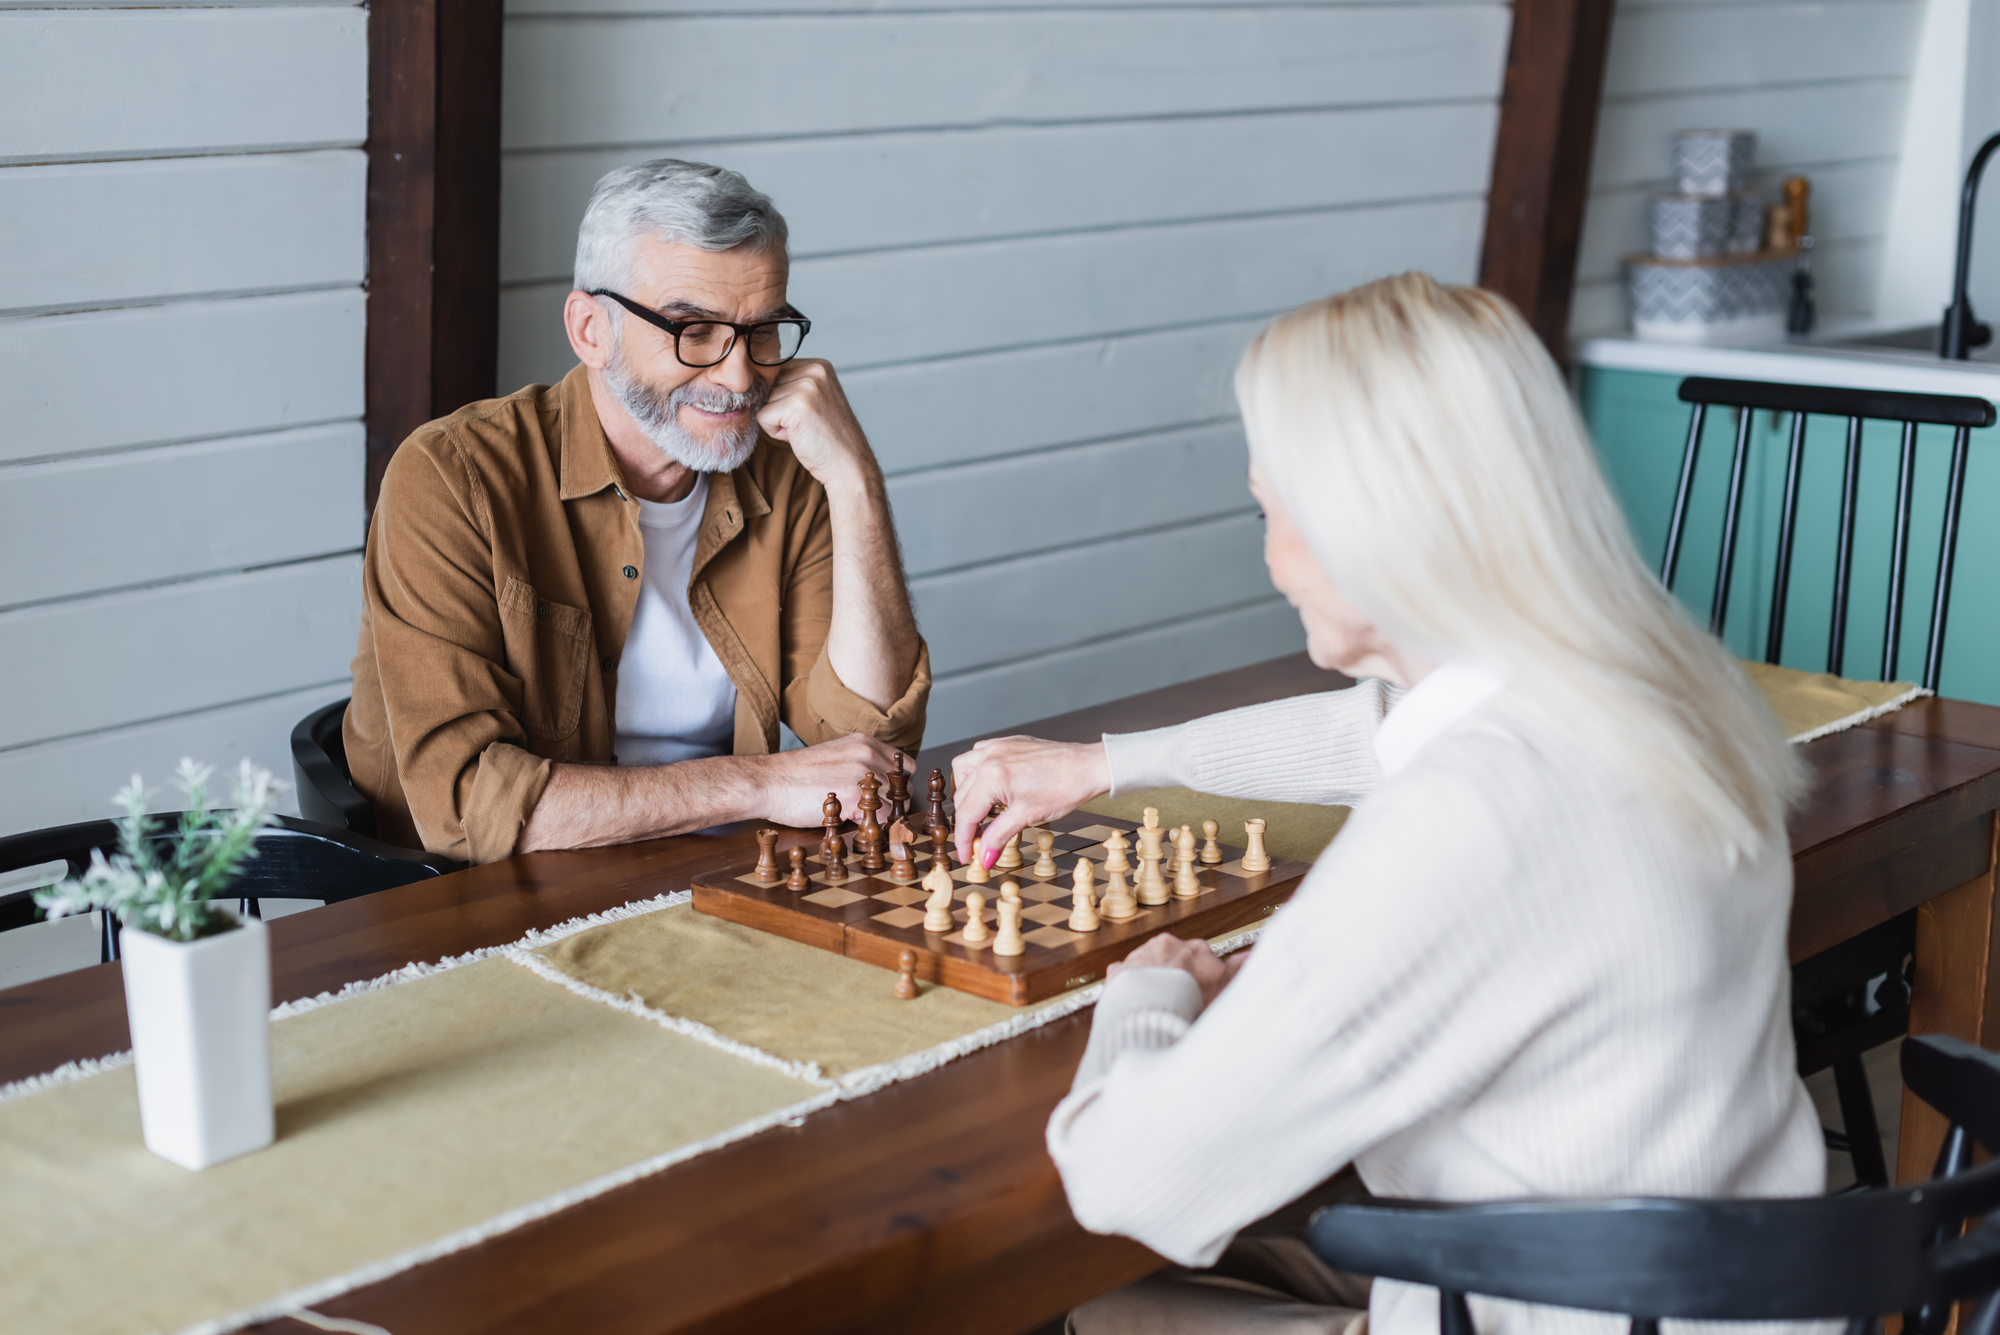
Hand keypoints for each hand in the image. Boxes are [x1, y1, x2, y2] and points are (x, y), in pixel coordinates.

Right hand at [752, 732, 907, 828]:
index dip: (896, 787)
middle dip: (891, 805)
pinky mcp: (854, 796)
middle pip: (902, 788)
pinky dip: (871, 829)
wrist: (768, 781)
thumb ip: (861, 766)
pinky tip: (850, 824)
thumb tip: (883, 790)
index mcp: (865, 742)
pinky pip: (881, 820)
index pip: (905, 767)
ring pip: (895, 805)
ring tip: (857, 820)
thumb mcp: (836, 758)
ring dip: (880, 817)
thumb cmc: (795, 775)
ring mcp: (863, 774)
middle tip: (869, 814)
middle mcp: (868, 754)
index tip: (884, 800)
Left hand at [755, 359, 874, 493]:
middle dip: (779, 408)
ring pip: (764, 400)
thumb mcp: (815, 399)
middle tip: (806, 424)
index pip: (777, 371)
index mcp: (820, 365)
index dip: (783, 397)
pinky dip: (775, 432)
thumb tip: (754, 382)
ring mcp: (806, 386)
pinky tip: (798, 436)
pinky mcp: (795, 406)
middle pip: (769, 385)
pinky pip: (763, 416)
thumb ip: (792, 384)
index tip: (806, 413)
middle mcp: (814, 370)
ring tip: (804, 430)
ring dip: (778, 421)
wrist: (849, 465)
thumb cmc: (829, 438)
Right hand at [950, 736, 1110, 866]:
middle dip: (967, 821)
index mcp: (992, 775)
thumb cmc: (1066, 787)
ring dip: (967, 793)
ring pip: (962, 770)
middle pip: (962, 796)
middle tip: (978, 841)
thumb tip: (983, 856)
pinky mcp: (1007, 743)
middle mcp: (989, 756)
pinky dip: (977, 773)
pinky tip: (990, 787)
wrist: (1089, 766)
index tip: (966, 855)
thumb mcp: (1027, 817)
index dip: (964, 839)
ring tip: (982, 811)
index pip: (966, 814)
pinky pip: (978, 756)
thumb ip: (999, 837)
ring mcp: (997, 746)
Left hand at [1107, 935, 1251, 1008]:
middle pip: (1175, 961)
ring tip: (1161, 1005)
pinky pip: (1126, 976)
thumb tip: (1251, 956)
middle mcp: (1165, 946)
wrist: (1151, 1009)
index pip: (1203, 959)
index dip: (1204, 979)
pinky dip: (1131, 988)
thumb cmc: (1189, 1000)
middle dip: (1178, 978)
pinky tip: (1138, 1003)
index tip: (1202, 993)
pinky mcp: (1119, 971)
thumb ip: (1236, 970)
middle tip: (1182, 1002)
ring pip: (1150, 966)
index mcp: (1193, 948)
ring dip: (1154, 982)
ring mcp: (1140, 956)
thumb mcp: (1221, 986)